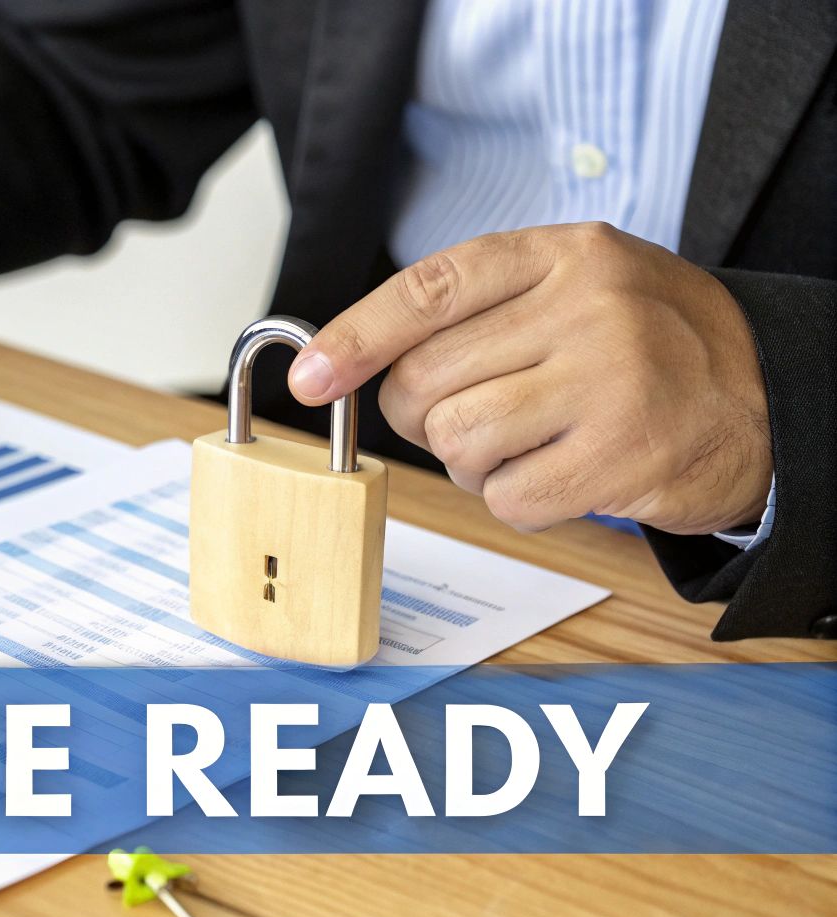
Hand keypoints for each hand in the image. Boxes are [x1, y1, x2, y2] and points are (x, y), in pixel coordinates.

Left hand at [286, 223, 772, 535]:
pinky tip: (560, 475)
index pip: (430, 290)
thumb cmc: (646, 346)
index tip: (312, 378)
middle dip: (424, 415)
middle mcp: (589, 308)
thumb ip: (475, 310)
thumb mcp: (574, 288)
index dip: (356, 337)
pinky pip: (507, 496)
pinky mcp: (624, 456)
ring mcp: (611, 382)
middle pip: (427, 379)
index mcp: (565, 254)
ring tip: (525, 444)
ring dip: (471, 462)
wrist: (768, 398)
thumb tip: (346, 361)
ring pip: (459, 441)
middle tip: (471, 415)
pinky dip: (515, 499)